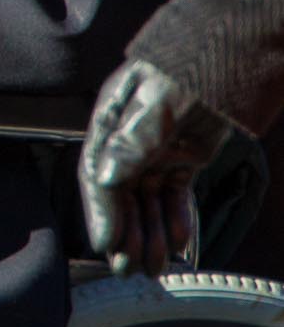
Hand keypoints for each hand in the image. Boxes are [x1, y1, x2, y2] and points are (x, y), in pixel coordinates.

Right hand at [79, 58, 234, 274]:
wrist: (227, 58)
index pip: (98, 176)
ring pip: (146, 202)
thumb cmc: (187, 71)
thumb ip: (132, 141)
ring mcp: (156, 152)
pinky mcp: (182, 159)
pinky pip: (172, 197)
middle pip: (120, 196)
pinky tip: (178, 244)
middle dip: (125, 234)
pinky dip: (174, 221)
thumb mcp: (157, 103)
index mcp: (110, 124)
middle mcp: (128, 142)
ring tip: (154, 267)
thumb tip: (104, 177)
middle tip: (127, 268)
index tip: (106, 244)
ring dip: (149, 236)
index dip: (101, 212)